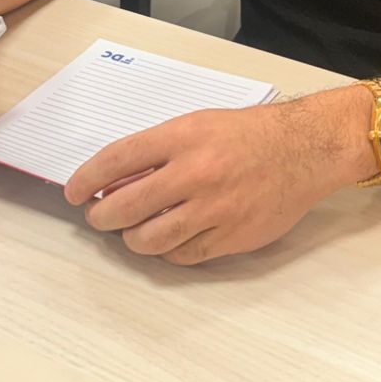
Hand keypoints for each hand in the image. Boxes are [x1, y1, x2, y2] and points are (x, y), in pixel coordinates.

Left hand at [64, 87, 373, 266]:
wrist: (306, 149)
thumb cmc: (251, 133)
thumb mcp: (200, 124)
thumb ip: (159, 150)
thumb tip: (116, 181)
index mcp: (184, 137)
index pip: (117, 160)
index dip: (87, 179)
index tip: (73, 191)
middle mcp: (195, 174)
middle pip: (125, 207)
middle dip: (102, 216)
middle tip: (99, 215)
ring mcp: (213, 210)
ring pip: (149, 240)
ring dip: (131, 238)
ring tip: (133, 230)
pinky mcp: (230, 238)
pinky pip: (183, 256)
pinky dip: (168, 251)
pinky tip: (169, 238)